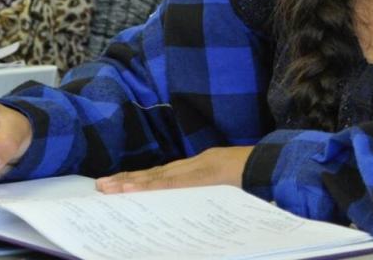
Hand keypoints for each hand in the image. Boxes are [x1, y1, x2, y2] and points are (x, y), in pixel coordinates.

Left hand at [96, 146, 253, 193]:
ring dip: (130, 183)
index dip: (140, 180)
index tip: (118, 184)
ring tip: (108, 188)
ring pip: (156, 177)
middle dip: (127, 180)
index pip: (163, 176)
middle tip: (101, 186)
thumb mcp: (228, 187)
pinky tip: (130, 189)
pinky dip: (149, 185)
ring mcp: (195, 169)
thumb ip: (212, 191)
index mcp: (199, 169)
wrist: (271, 165)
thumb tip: (196, 206)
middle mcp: (193, 166)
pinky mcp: (199, 175)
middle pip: (154, 174)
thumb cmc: (255, 179)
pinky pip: (170, 183)